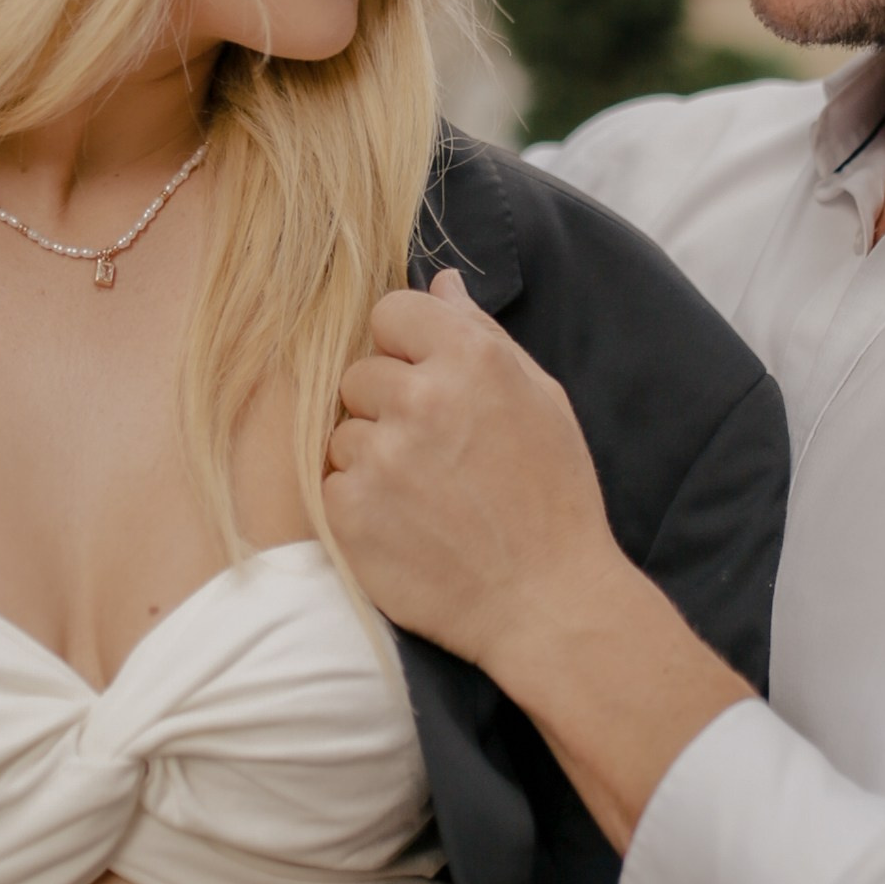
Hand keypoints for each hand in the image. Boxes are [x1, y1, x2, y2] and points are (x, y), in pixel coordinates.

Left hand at [329, 273, 752, 850]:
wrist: (546, 601)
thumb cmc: (553, 497)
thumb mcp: (540, 399)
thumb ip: (481, 334)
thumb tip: (440, 282)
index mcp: (470, 359)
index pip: (391, 311)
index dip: (407, 346)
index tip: (428, 380)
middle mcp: (419, 399)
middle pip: (360, 372)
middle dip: (389, 404)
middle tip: (434, 450)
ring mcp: (380, 456)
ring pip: (343, 430)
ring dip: (372, 455)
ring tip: (425, 494)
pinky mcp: (349, 511)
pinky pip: (331, 483)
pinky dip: (359, 501)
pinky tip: (405, 523)